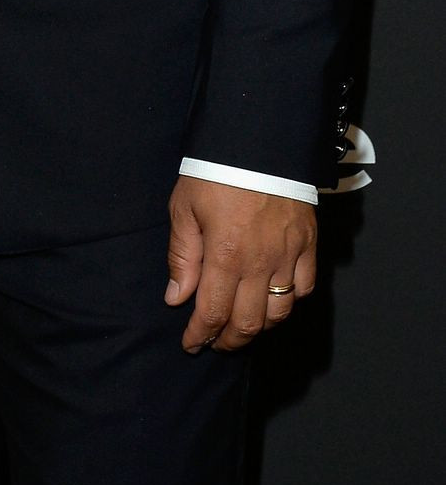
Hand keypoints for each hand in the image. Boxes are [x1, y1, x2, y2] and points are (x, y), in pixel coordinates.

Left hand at [165, 176, 315, 352]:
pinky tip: (273, 300)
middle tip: (214, 342)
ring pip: (279, 313)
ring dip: (259, 328)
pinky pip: (303, 288)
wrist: (258, 140)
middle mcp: (260, 262)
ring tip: (241, 326)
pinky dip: (289, 302)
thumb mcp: (184, 207)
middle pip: (248, 323)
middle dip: (228, 340)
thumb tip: (176, 298)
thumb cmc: (215, 171)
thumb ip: (182, 255)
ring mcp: (288, 255)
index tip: (191, 344)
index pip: (213, 312)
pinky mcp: (308, 244)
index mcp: (225, 254)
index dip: (200, 335)